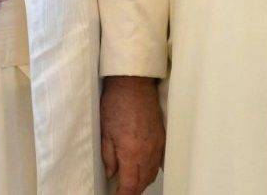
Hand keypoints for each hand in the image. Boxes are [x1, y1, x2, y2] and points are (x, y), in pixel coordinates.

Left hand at [101, 75, 164, 194]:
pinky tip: (145, 167)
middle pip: (143, 181)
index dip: (123, 194)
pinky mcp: (161, 136)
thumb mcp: (105, 131)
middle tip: (122, 191)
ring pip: (152, 172)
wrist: (134, 83)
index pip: (130, 184)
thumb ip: (108, 156)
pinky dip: (152, 168)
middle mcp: (148, 152)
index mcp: (132, 152)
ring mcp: (157, 144)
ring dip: (142, 180)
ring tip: (131, 181)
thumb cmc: (117, 103)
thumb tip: (111, 172)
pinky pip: (159, 160)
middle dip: (133, 190)